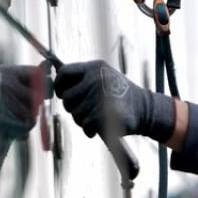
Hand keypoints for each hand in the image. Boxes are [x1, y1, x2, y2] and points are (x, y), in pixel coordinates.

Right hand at [0, 65, 41, 146]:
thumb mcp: (7, 84)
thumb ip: (29, 79)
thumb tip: (49, 66)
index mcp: (7, 72)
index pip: (39, 77)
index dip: (43, 90)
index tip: (37, 97)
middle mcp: (2, 82)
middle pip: (37, 100)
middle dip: (32, 110)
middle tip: (16, 112)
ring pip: (31, 117)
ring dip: (25, 124)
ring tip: (9, 121)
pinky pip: (23, 130)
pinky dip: (18, 134)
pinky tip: (6, 130)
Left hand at [54, 61, 174, 141]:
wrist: (145, 109)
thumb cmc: (118, 95)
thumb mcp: (103, 77)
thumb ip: (81, 78)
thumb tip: (53, 80)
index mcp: (95, 67)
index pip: (64, 73)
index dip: (60, 86)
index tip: (64, 95)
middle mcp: (97, 79)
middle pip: (67, 97)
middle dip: (73, 107)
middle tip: (86, 110)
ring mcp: (101, 96)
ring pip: (75, 113)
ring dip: (82, 120)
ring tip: (95, 117)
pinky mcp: (105, 114)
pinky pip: (85, 125)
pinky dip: (90, 130)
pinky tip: (99, 127)